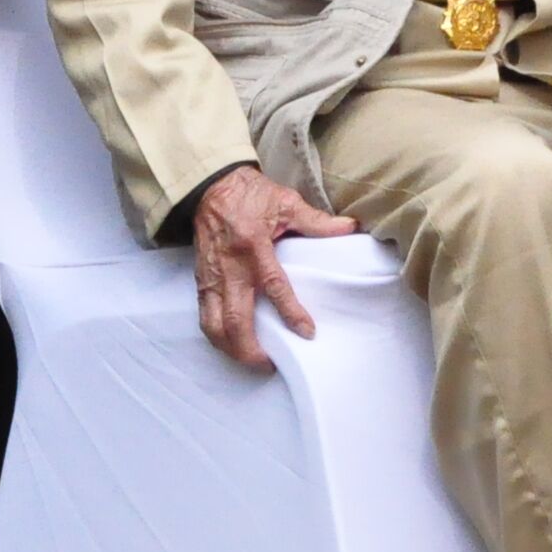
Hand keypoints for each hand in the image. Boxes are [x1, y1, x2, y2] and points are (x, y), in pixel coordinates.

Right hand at [189, 164, 357, 367]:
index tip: (307, 333)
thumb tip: (350, 227)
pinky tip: (230, 344)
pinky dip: (216, 336)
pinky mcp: (200, 281)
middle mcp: (230, 267)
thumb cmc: (249, 194)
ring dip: (231, 348)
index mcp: (254, 246)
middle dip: (251, 349)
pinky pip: (204, 316)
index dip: (291, 313)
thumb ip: (316, 221)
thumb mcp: (286, 202)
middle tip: (270, 365)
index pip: (274, 286)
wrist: (210, 187)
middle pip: (236, 319)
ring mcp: (212, 277)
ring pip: (215, 324)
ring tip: (251, 360)